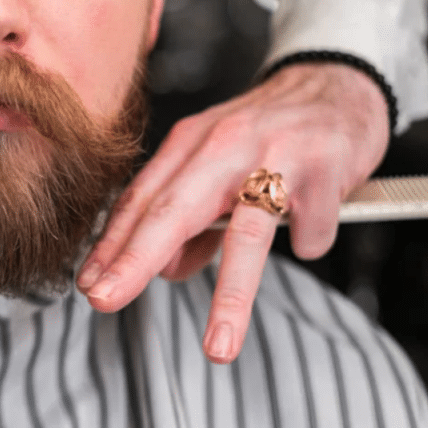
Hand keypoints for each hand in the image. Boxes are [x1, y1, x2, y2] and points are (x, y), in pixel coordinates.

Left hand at [76, 63, 389, 362]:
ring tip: (217, 345)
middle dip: (134, 260)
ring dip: (230, 295)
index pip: (140, 199)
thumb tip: (166, 270)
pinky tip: (311, 232)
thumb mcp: (217, 165)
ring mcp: (275, 154)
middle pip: (172, 209)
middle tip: (104, 299)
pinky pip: (311, 229)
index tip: (89, 284)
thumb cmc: (270, 132)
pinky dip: (310, 241)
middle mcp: (224, 144)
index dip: (111, 244)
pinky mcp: (324, 167)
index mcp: (191, 144)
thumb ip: (190, 219)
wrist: (338, 82)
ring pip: (246, 232)